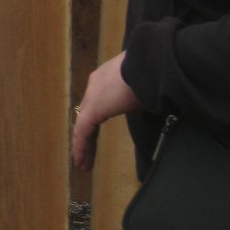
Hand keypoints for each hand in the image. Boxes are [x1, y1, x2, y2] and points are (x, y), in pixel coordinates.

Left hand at [72, 51, 140, 170]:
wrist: (146, 64)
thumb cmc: (149, 74)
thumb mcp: (141, 88)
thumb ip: (134, 99)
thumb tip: (138, 106)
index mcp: (105, 79)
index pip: (97, 105)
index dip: (95, 122)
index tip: (96, 137)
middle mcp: (94, 86)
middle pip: (87, 117)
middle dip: (87, 137)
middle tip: (87, 154)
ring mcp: (92, 97)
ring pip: (82, 126)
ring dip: (83, 146)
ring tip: (83, 164)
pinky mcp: (93, 109)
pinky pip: (82, 132)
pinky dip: (81, 147)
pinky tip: (80, 160)